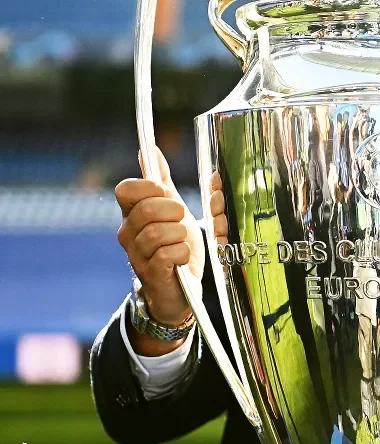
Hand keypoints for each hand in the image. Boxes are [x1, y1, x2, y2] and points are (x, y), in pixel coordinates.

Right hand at [115, 147, 203, 353]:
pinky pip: (169, 255)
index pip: (125, 190)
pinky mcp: (152, 275)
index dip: (148, 187)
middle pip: (146, 209)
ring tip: (183, 241)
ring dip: (180, 234)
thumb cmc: (176, 245)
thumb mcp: (172, 209)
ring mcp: (137, 256)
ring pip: (158, 233)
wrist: (182, 289)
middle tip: (182, 219)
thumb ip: (161, 180)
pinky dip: (183, 253)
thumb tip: (149, 149)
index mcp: (132, 214)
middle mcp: (128, 235)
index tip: (166, 191)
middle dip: (173, 210)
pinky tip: (184, 257)